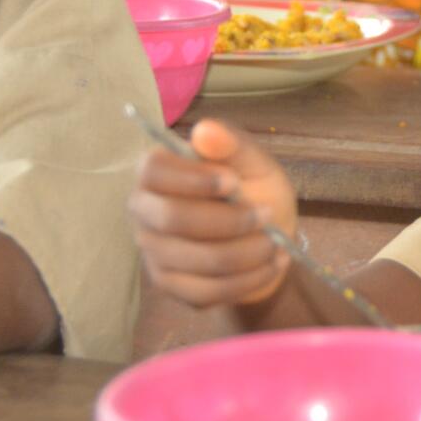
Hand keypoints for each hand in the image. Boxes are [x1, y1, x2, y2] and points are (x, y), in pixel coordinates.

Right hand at [130, 120, 300, 308]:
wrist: (268, 241)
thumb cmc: (255, 192)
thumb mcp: (255, 164)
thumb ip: (232, 146)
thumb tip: (205, 129)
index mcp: (157, 171)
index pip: (153, 170)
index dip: (194, 178)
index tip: (234, 182)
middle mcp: (145, 211)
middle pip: (172, 218)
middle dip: (230, 221)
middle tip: (266, 215)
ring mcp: (153, 252)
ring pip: (197, 259)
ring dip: (247, 252)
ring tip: (275, 243)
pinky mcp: (170, 286)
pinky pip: (206, 291)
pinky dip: (248, 279)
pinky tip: (270, 264)